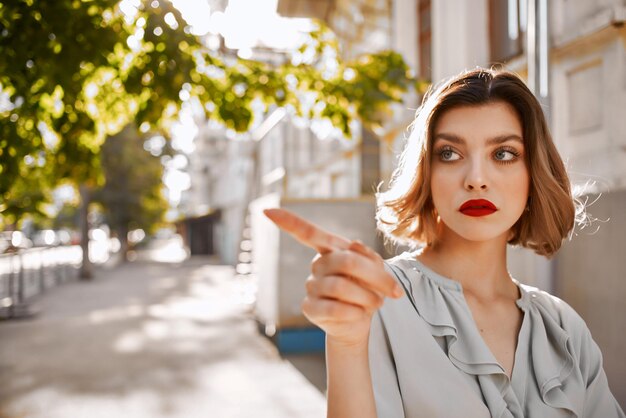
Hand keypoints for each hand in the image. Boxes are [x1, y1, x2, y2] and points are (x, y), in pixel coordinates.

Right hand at [264, 208, 403, 346]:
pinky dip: (355, 312)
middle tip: (393, 291)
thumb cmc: (368, 288)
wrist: (362, 321)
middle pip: (346, 261)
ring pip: (341, 286)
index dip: (288, 222)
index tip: (267, 211)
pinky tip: (360, 314)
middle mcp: (317, 265)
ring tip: (377, 303)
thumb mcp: (377, 269)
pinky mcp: (310, 308)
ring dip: (368, 297)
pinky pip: (334, 308)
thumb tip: (354, 246)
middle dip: (376, 277)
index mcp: (330, 249)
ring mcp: (311, 286)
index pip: (308, 233)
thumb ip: (368, 256)